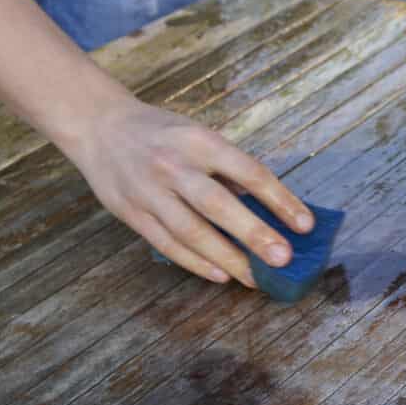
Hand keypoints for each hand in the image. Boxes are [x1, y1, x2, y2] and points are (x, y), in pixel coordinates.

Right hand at [58, 95, 314, 285]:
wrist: (100, 126)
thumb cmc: (163, 133)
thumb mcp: (199, 135)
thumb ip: (228, 168)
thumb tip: (268, 208)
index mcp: (200, 141)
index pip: (248, 172)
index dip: (280, 199)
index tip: (305, 224)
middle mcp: (173, 166)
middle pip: (218, 205)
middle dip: (254, 234)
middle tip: (283, 258)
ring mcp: (149, 192)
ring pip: (191, 231)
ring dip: (227, 257)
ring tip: (255, 278)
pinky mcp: (132, 213)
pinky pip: (167, 244)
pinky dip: (195, 262)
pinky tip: (221, 275)